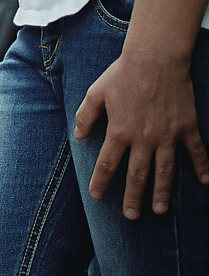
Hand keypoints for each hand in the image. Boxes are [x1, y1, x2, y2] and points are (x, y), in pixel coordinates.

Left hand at [73, 51, 208, 218]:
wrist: (155, 59)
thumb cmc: (123, 73)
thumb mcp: (96, 92)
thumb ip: (86, 115)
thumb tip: (79, 136)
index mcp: (119, 131)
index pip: (107, 163)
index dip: (100, 181)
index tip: (96, 195)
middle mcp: (143, 138)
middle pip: (137, 175)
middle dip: (133, 197)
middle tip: (131, 216)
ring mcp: (167, 135)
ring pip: (165, 170)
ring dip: (163, 192)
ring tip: (160, 210)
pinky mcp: (186, 127)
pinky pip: (196, 151)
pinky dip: (202, 166)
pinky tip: (205, 181)